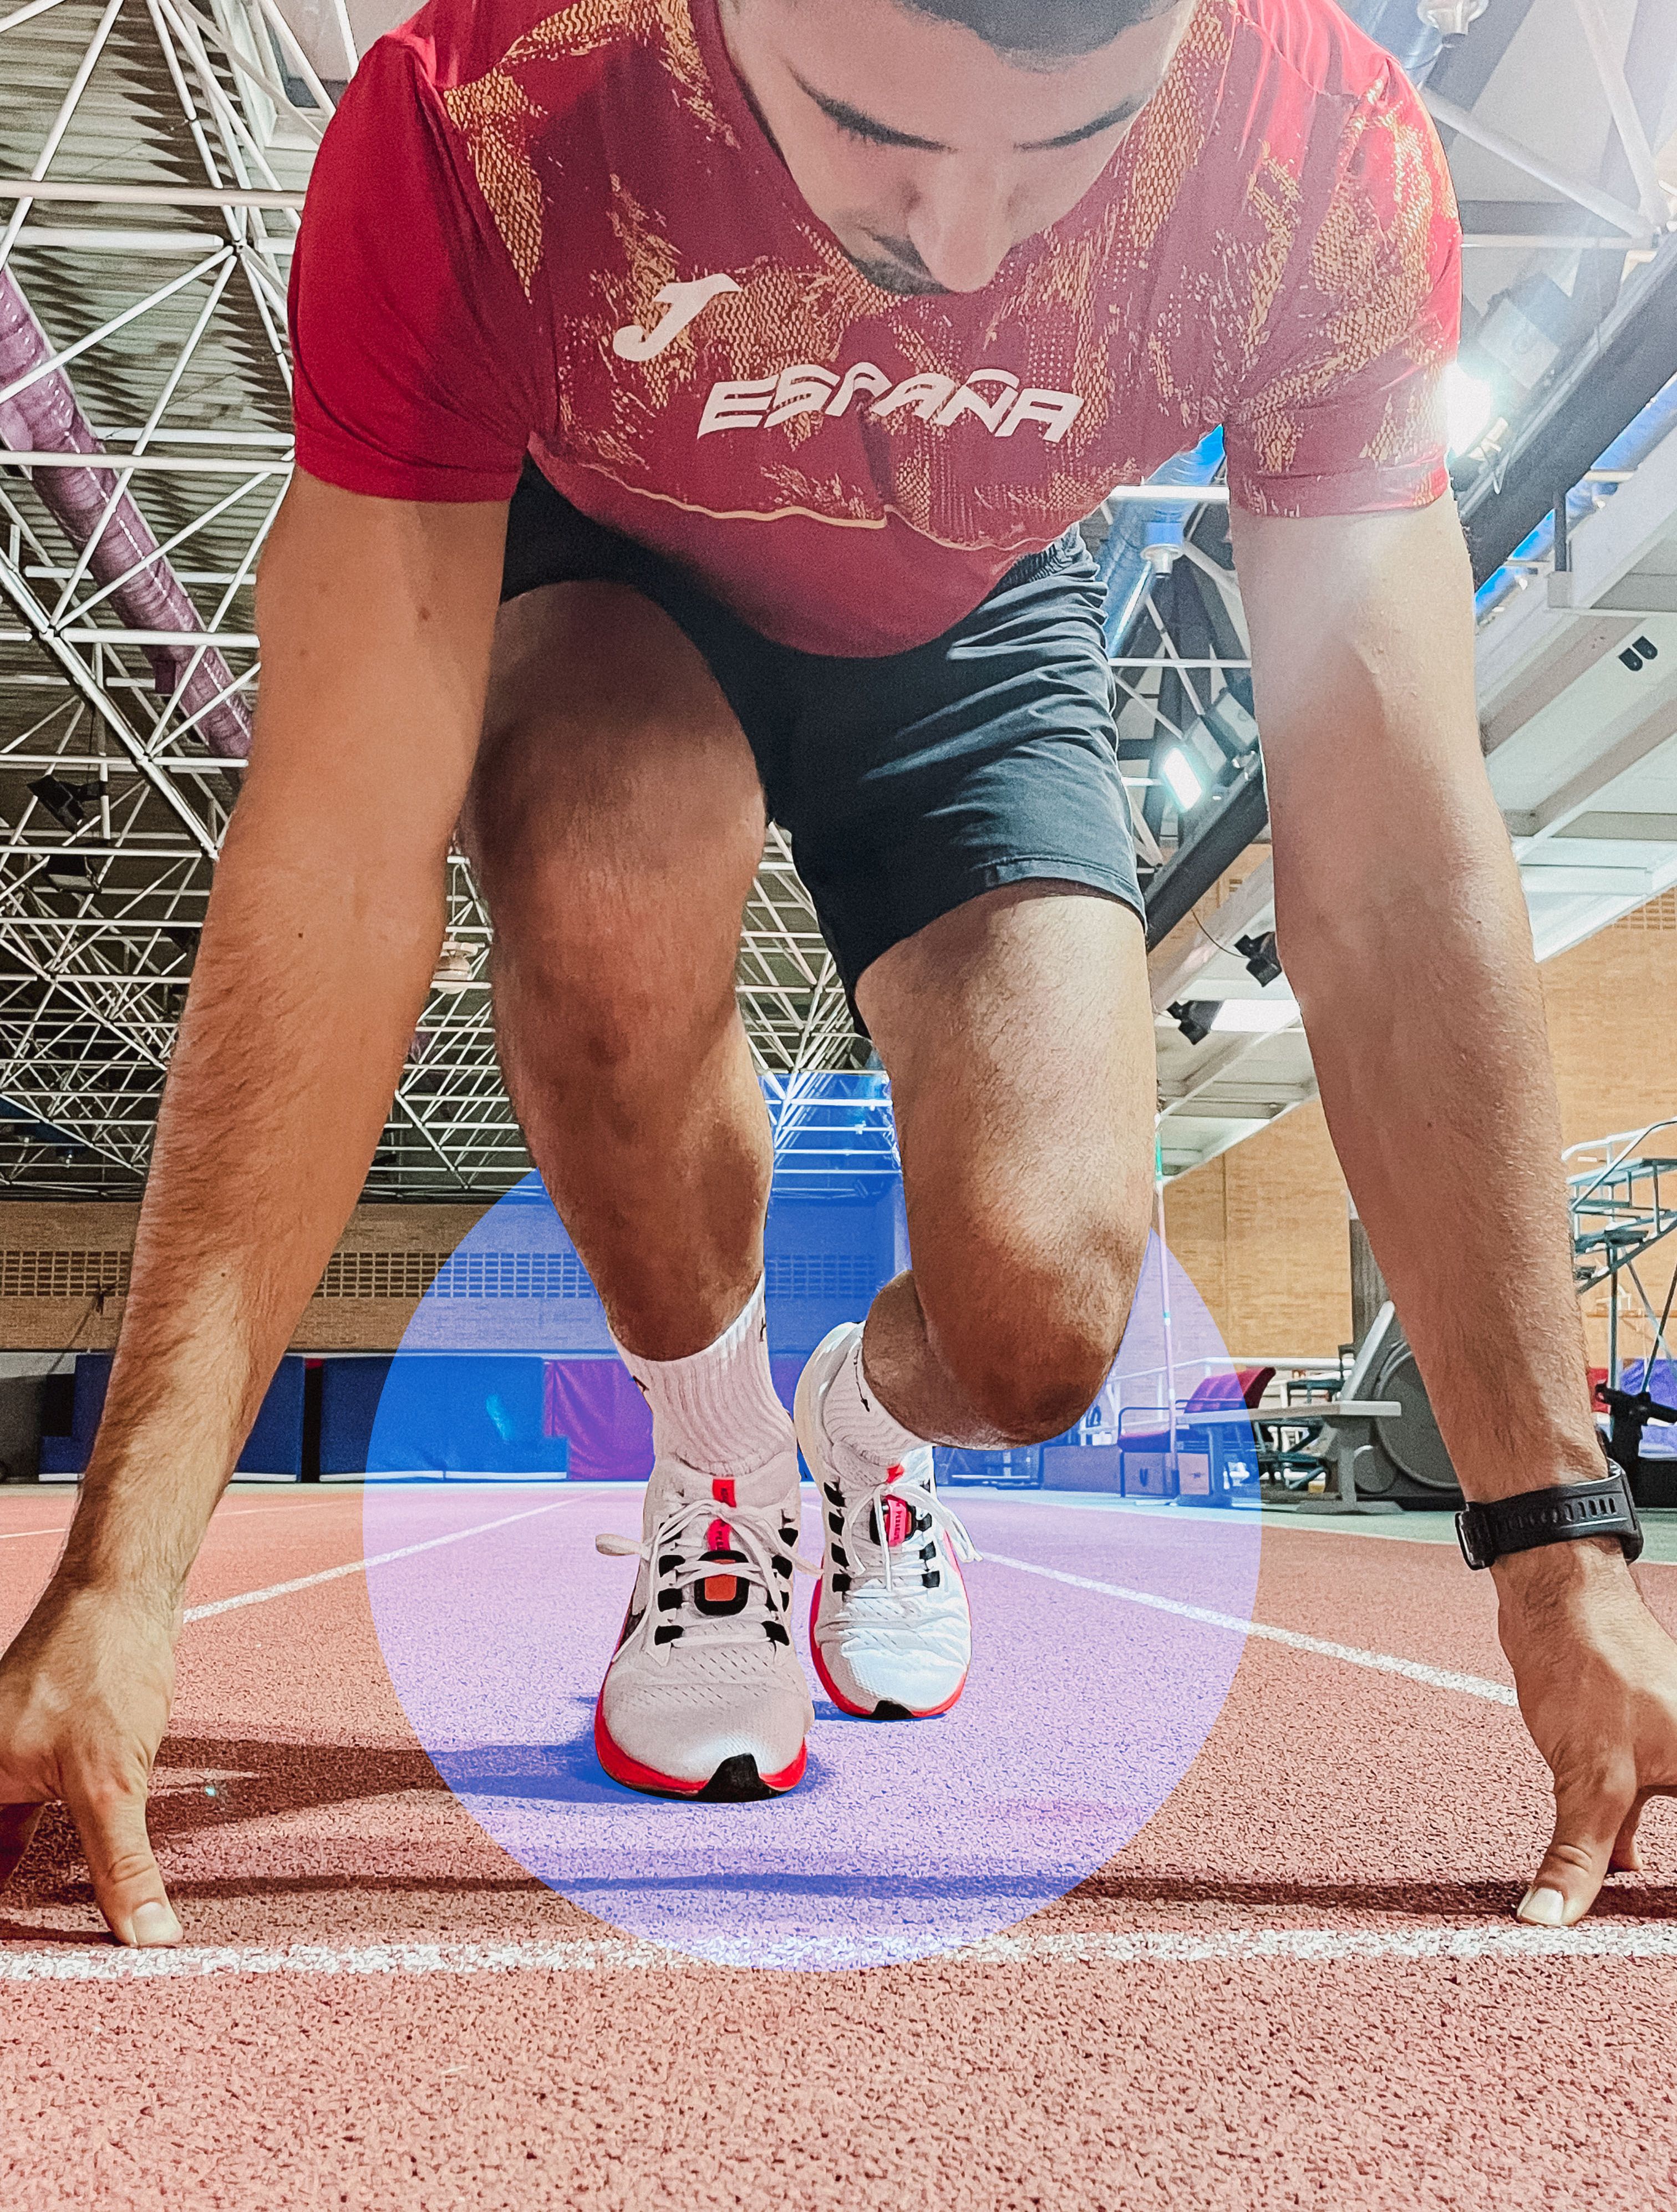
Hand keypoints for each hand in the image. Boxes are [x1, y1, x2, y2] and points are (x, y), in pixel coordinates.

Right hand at [0, 1577, 181, 1945]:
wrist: (122, 1595)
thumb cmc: (102, 1668)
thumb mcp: (111, 1781)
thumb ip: (122, 1865)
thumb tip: (148, 1937)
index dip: (8, 1917)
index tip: (25, 1964)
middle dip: (16, 1907)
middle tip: (36, 1960)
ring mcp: (0, 1762)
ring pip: (2, 1841)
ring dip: (18, 1884)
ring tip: (43, 1940)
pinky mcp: (32, 1756)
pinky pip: (23, 1820)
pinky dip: (37, 1854)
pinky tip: (60, 1888)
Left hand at [1496, 1538, 1676, 1924]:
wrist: (1559, 1597)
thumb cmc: (1591, 1668)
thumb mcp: (1593, 1777)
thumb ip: (1580, 1854)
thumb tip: (1550, 1917)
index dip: (1667, 1908)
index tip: (1654, 1940)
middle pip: (1673, 1860)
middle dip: (1657, 1896)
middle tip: (1641, 1937)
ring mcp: (1672, 1761)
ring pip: (1663, 1834)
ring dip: (1630, 1870)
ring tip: (1624, 1923)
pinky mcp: (1636, 1755)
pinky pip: (1637, 1816)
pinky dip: (1617, 1846)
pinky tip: (1607, 1875)